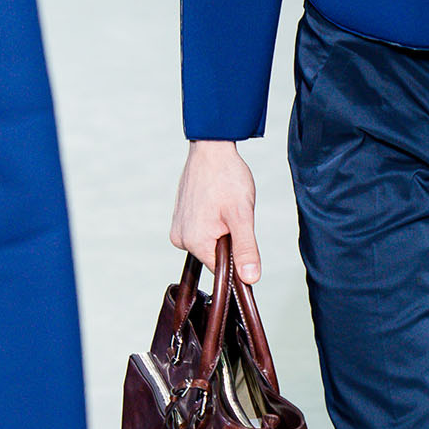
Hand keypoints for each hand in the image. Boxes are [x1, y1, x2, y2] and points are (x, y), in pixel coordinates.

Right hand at [171, 138, 260, 282]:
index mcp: (194, 242)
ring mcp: (178, 228)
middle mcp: (180, 239)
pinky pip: (202, 231)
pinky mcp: (179, 219)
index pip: (221, 268)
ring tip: (223, 205)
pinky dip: (213, 221)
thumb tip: (250, 279)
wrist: (212, 149)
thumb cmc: (227, 178)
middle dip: (229, 238)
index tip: (241, 231)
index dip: (237, 255)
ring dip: (221, 229)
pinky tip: (216, 203)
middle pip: (215, 255)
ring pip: (210, 242)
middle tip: (232, 213)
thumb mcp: (242, 215)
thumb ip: (246, 249)